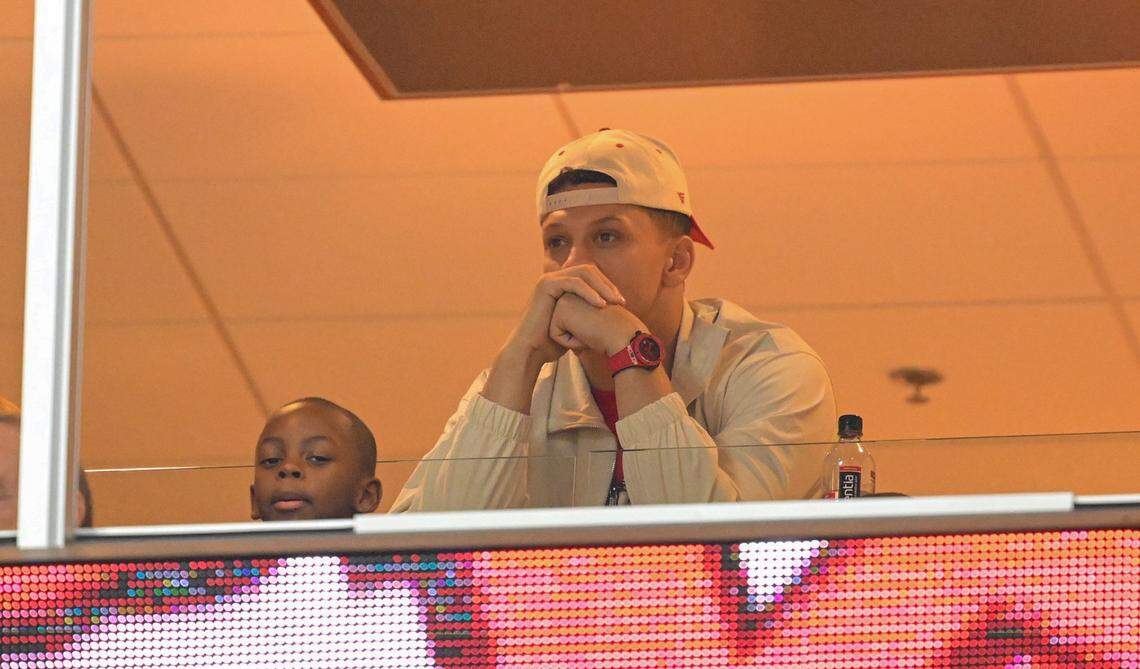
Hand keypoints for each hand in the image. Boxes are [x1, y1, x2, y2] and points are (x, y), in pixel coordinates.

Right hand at [504, 265, 625, 365]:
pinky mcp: (546, 284)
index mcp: (562, 284)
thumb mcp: (575, 327)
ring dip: (602, 286)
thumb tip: (609, 317)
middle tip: (621, 301)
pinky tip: (601, 304)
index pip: (591, 276)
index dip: (607, 286)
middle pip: (589, 270)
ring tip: (614, 302)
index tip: (621, 303)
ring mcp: (549, 279)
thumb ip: (588, 317)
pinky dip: (589, 292)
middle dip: (607, 284)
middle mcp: (555, 278)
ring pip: (583, 273)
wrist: (531, 351)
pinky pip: (573, 282)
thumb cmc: (551, 343)